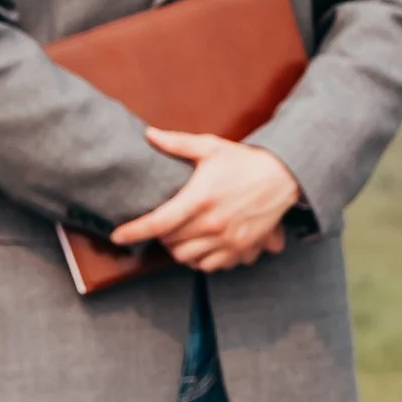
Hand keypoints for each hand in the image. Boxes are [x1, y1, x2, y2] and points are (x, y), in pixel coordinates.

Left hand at [112, 128, 302, 270]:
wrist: (283, 178)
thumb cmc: (244, 161)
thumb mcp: (211, 147)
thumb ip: (178, 144)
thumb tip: (150, 135)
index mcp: (200, 198)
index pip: (159, 222)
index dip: (134, 231)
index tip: (118, 236)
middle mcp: (212, 224)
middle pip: (171, 243)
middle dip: (160, 236)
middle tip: (162, 224)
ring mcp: (227, 240)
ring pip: (187, 258)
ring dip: (178, 250)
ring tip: (179, 236)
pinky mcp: (240, 250)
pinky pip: (210, 266)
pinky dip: (199, 260)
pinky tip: (198, 246)